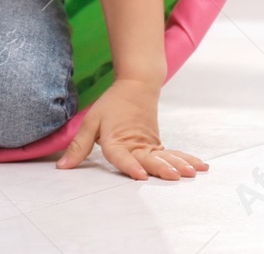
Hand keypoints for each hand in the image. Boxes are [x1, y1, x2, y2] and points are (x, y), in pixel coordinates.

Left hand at [55, 78, 206, 179]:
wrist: (136, 86)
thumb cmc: (111, 106)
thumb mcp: (91, 122)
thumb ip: (79, 147)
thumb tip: (62, 168)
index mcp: (116, 140)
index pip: (122, 155)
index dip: (130, 166)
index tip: (140, 175)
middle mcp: (136, 144)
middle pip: (150, 158)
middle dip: (163, 168)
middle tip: (176, 176)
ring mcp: (150, 144)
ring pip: (166, 156)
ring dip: (180, 163)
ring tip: (193, 172)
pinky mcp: (158, 144)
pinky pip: (173, 153)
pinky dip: (187, 158)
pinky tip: (201, 167)